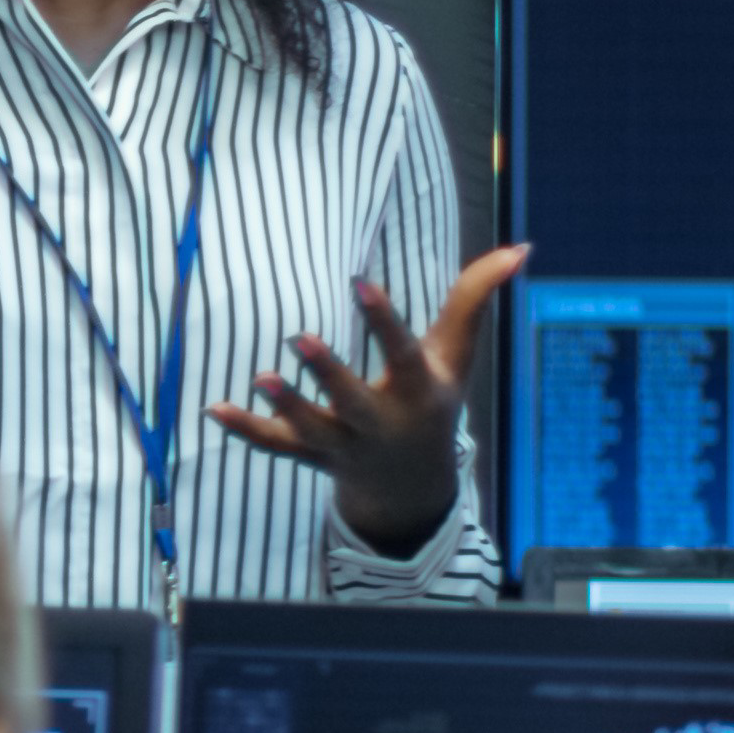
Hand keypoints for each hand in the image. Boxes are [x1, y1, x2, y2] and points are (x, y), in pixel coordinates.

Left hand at [206, 243, 531, 557]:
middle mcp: (380, 424)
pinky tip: (214, 408)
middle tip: (298, 337)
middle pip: (352, 402)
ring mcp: (343, 445)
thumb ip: (475, 299)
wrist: (411, 485)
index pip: (402, 355)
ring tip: (260, 377)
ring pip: (311, 431)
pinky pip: (276, 447)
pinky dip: (246, 432)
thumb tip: (519, 248)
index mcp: (417, 394)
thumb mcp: (456, 356)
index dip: (384, 321)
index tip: (360, 282)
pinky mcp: (310, 456)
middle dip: (328, 375)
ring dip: (285, 408)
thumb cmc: (432, 400)